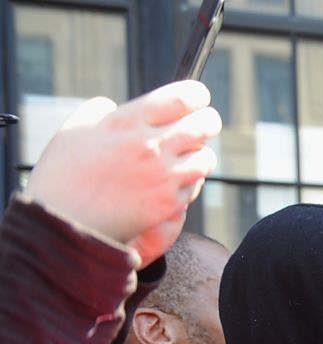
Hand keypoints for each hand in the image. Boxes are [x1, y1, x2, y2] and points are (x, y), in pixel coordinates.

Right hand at [23, 81, 219, 265]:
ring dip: (200, 154)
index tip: (199, 96)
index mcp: (128, 122)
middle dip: (208, 121)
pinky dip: (189, 181)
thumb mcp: (74, 130)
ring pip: (205, 157)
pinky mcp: (168, 203)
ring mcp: (163, 176)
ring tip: (188, 153)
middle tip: (206, 121)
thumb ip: (99, 111)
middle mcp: (151, 146)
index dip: (197, 94)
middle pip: (203, 125)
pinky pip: (194, 186)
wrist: (65, 222)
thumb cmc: (64, 175)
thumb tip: (111, 105)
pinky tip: (173, 180)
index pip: (181, 98)